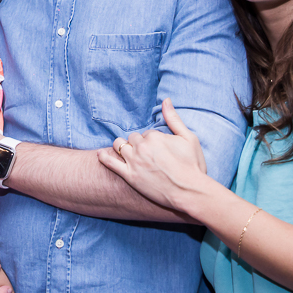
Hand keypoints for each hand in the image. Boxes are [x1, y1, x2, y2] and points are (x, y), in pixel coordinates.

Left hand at [97, 99, 209, 214]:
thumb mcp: (188, 138)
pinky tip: (99, 153)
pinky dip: (103, 157)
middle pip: (132, 138)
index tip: (160, 150)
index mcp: (155, 136)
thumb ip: (174, 118)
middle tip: (148, 155)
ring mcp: (134, 162)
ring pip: (119, 146)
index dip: (153, 141)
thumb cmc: (193, 165)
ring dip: (122, 147)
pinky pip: (110, 163)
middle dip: (138, 144)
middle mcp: (142, 147)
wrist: (190, 192)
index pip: (146, 132)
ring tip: (129, 154)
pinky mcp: (129, 176)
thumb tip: (166, 100)